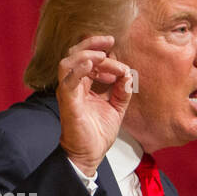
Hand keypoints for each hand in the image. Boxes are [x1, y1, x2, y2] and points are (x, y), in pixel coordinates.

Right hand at [56, 35, 133, 175]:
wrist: (89, 155)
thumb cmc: (97, 134)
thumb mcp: (116, 108)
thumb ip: (121, 91)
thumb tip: (128, 75)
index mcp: (83, 85)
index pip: (88, 59)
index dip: (104, 54)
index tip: (122, 66)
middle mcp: (73, 86)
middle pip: (75, 54)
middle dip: (92, 43)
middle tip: (110, 40)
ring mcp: (69, 92)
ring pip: (68, 62)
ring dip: (86, 54)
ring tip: (102, 55)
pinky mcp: (68, 102)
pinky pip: (68, 81)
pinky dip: (79, 69)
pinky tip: (90, 63)